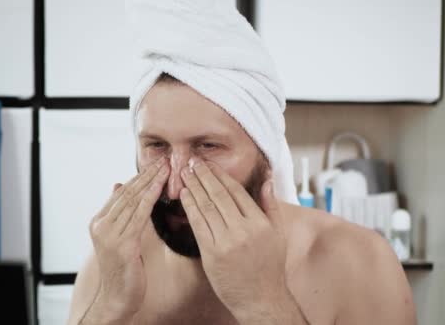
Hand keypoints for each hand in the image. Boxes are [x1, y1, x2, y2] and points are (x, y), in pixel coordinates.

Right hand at [87, 157, 168, 320]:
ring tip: (166, 168)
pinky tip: (160, 188)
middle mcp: (101, 225)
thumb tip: (118, 185)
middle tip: (164, 159)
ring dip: (151, 182)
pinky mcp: (122, 245)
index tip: (156, 164)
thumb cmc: (123, 270)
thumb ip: (119, 213)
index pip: (121, 193)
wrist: (117, 298)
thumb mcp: (118, 238)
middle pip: (127, 193)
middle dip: (147, 174)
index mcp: (99, 222)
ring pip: (133, 201)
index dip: (139, 177)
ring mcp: (109, 235)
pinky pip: (139, 216)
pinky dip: (150, 199)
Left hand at [179, 158, 288, 321]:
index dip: (220, 175)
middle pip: (219, 196)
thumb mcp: (278, 233)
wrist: (260, 299)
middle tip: (191, 163)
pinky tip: (184, 196)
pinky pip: (198, 225)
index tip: (209, 164)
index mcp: (260, 223)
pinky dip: (189, 208)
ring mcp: (226, 243)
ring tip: (184, 174)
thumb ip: (270, 204)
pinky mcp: (212, 254)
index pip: (236, 191)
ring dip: (193, 188)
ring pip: (206, 208)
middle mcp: (244, 231)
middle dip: (203, 176)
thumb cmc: (269, 267)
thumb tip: (267, 178)